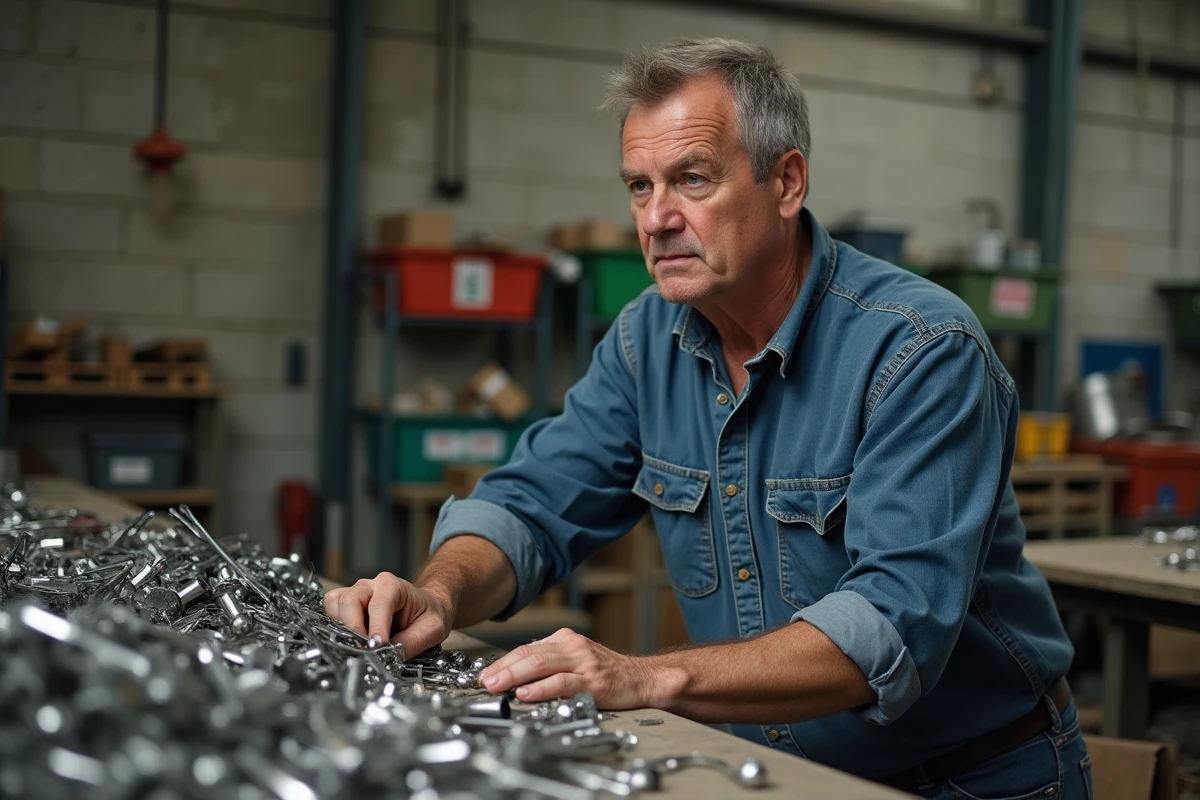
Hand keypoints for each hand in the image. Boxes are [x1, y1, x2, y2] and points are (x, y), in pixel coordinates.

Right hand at [323, 572, 451, 657]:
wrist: (425, 607)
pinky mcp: (345, 605)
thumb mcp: (432, 628)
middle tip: (363, 649)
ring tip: (356, 644)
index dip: (376, 626)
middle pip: (350, 600)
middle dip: (353, 626)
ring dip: (341, 626)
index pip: (379, 604)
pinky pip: (331, 611)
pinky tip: (349, 640)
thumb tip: (390, 657)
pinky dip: (334, 627)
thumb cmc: (428, 614)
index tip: (377, 644)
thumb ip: (413, 642)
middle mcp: (369, 586)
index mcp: (392, 585)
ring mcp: (355, 594)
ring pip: (335, 603)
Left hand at [478, 627, 657, 708]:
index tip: (486, 674)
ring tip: (497, 686)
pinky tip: (526, 694)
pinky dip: (541, 688)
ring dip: (515, 676)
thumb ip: (549, 664)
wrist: (641, 678)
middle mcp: (572, 647)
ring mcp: (583, 662)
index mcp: (565, 640)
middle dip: (503, 669)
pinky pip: (562, 683)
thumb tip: (516, 676)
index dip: (503, 662)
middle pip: (529, 654)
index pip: (526, 648)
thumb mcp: (575, 660)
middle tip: (485, 681)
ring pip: (541, 664)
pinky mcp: (593, 681)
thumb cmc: (606, 672)